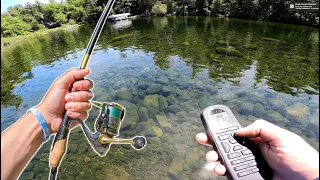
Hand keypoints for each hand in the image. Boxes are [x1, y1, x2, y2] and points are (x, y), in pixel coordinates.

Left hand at [37, 68, 93, 133]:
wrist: (48, 116)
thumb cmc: (52, 100)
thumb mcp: (60, 83)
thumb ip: (73, 74)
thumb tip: (87, 69)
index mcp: (77, 87)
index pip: (89, 83)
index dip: (84, 85)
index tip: (74, 86)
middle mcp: (81, 96)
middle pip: (89, 94)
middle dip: (77, 96)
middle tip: (66, 98)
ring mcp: (82, 106)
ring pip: (88, 104)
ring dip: (75, 106)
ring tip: (66, 107)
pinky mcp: (82, 116)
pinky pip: (84, 114)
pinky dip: (74, 113)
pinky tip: (68, 114)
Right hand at [196, 120, 318, 179]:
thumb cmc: (298, 157)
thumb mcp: (282, 136)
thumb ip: (261, 128)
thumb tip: (239, 130)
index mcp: (257, 140)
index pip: (234, 134)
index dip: (220, 131)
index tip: (208, 129)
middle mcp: (250, 152)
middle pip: (226, 147)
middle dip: (212, 143)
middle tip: (202, 141)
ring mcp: (248, 166)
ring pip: (225, 161)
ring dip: (214, 158)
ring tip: (212, 158)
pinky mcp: (249, 177)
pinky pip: (231, 174)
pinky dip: (222, 172)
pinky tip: (219, 169)